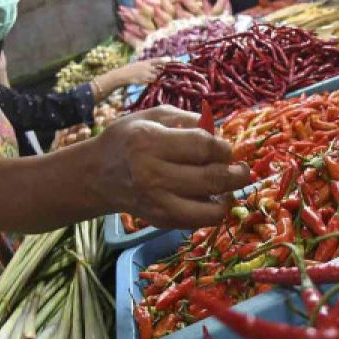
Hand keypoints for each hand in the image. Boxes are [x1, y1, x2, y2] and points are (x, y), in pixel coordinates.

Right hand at [93, 106, 250, 229]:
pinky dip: (213, 211)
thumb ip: (188, 119)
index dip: (224, 148)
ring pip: (211, 210)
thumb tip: (221, 131)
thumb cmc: (128, 139)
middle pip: (212, 179)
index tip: (226, 148)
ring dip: (229, 197)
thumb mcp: (153, 116)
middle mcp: (152, 175)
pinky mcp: (160, 220)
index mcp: (149, 142)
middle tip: (242, 170)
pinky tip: (212, 198)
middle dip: (237, 174)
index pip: (204, 147)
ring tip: (229, 187)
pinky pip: (199, 222)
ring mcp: (156, 202)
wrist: (97, 175)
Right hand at [112, 58, 167, 88]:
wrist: (122, 75)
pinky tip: (151, 82)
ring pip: (156, 77)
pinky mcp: (144, 80)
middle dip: (162, 72)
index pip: (157, 60)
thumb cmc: (130, 70)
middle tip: (166, 74)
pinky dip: (153, 82)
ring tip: (154, 79)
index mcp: (145, 62)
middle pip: (159, 70)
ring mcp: (145, 73)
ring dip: (156, 78)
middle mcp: (146, 67)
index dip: (164, 61)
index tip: (171, 61)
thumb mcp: (138, 64)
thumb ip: (147, 65)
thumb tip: (155, 66)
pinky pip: (151, 82)